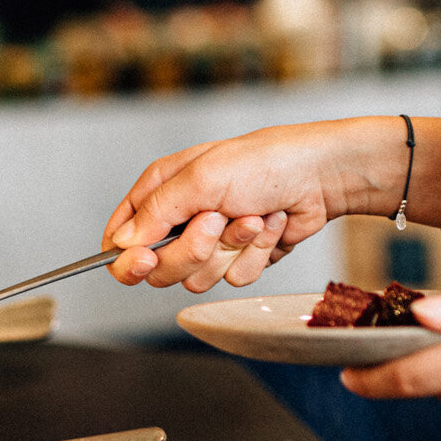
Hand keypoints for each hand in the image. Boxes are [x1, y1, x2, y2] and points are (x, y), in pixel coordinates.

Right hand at [102, 118, 405, 292]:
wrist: (319, 177)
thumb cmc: (264, 162)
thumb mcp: (202, 178)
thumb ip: (158, 212)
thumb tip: (123, 244)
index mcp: (161, 190)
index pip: (121, 239)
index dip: (128, 258)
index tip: (145, 261)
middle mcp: (181, 218)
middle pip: (159, 268)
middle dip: (193, 249)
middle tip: (217, 220)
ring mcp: (211, 242)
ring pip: (198, 278)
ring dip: (231, 249)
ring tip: (251, 216)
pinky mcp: (240, 257)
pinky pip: (234, 278)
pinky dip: (256, 254)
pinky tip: (268, 226)